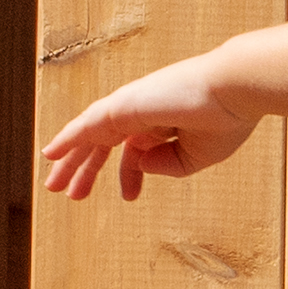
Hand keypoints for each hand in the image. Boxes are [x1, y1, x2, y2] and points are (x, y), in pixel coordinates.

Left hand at [41, 54, 258, 202]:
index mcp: (163, 121)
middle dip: (88, 167)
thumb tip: (138, 165)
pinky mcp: (123, 105)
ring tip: (53, 184)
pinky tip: (51, 154)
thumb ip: (167, 165)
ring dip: (72, 160)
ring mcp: (132, 106)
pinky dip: (68, 138)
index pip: (136, 150)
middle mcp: (143, 111)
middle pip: (105, 142)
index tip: (129, 197)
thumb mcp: (197, 156)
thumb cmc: (226, 119)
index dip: (130, 174)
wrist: (236, 91)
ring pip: (92, 135)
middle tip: (72, 193)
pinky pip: (87, 124)